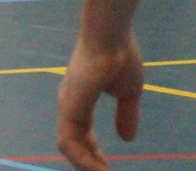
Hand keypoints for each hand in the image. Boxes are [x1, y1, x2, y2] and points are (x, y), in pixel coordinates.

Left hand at [57, 32, 145, 170]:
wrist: (112, 38)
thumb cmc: (120, 57)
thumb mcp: (128, 93)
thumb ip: (126, 115)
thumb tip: (127, 138)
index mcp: (80, 100)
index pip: (80, 134)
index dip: (92, 153)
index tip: (107, 167)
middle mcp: (69, 104)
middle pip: (71, 143)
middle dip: (88, 163)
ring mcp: (68, 105)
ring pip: (67, 146)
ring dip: (85, 166)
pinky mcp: (71, 106)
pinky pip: (69, 141)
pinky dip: (83, 159)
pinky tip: (99, 169)